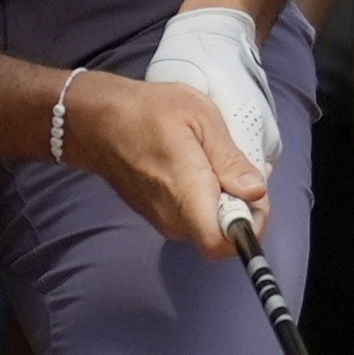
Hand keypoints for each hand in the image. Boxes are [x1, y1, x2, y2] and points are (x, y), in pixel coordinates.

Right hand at [59, 69, 270, 252]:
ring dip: (227, 203)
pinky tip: (205, 169)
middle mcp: (173, 217)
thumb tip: (256, 192)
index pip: (220, 243)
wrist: (97, 122)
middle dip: (245, 209)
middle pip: (223, 236)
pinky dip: (208, 201)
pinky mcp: (157, 218)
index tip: (256, 196)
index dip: (250, 228)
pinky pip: (195, 219)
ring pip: (210, 227)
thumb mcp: (200, 118)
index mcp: (186, 192)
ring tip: (224, 162)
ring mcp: (162, 221)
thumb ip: (229, 159)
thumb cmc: (148, 112)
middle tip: (248, 169)